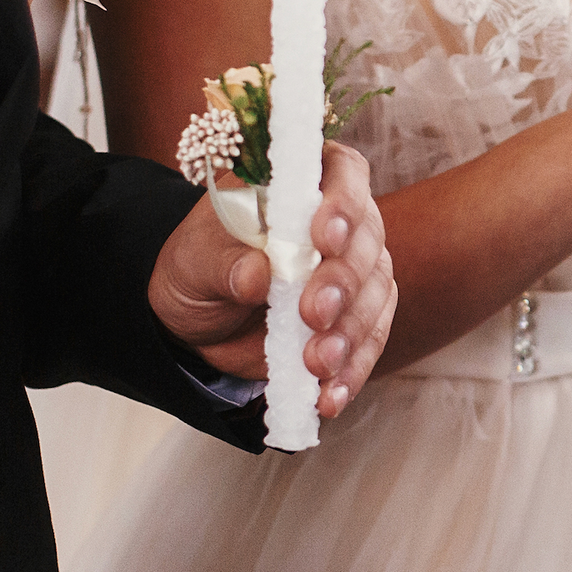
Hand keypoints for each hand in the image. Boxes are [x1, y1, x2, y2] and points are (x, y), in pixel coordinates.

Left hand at [149, 141, 396, 417]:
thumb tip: (256, 275)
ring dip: (350, 333)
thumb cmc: (198, 267)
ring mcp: (356, 272)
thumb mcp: (195, 260)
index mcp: (302, 185)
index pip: (343, 174)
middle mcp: (343, 222)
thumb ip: (225, 262)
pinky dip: (352, 371)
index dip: (343, 201)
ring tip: (316, 364)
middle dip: (344, 281)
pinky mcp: (357, 319)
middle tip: (313, 313)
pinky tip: (328, 397)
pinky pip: (369, 343)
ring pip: (376, 295)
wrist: (198, 320)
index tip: (324, 237)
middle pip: (368, 240)